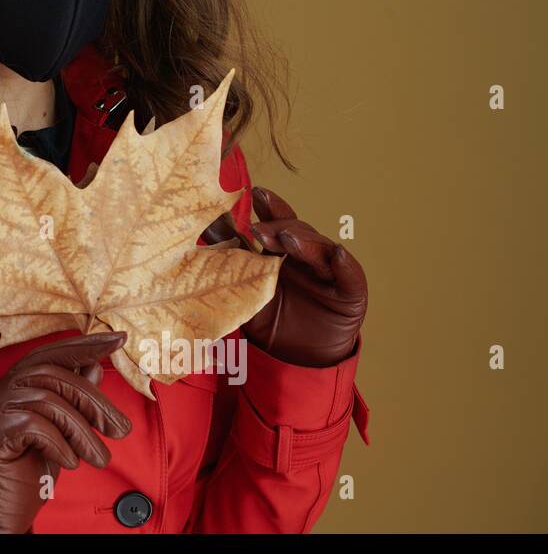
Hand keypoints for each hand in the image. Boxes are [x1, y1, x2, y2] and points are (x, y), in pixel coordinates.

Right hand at [0, 332, 131, 532]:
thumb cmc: (22, 473)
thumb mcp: (57, 434)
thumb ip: (71, 400)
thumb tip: (94, 367)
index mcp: (14, 386)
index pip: (49, 354)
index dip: (83, 345)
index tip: (119, 339)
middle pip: (52, 374)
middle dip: (93, 400)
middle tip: (121, 429)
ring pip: (47, 399)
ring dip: (82, 430)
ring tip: (100, 458)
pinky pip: (34, 425)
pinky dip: (60, 444)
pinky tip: (71, 462)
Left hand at [202, 186, 367, 366]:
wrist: (295, 360)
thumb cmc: (269, 321)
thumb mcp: (244, 292)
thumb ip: (230, 263)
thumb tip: (203, 232)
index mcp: (283, 252)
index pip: (276, 223)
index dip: (269, 207)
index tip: (254, 192)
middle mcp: (307, 257)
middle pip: (298, 232)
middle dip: (281, 226)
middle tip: (261, 229)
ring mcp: (330, 273)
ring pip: (321, 250)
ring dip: (306, 242)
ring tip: (289, 239)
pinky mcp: (350, 293)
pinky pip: (351, 276)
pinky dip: (346, 265)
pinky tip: (338, 254)